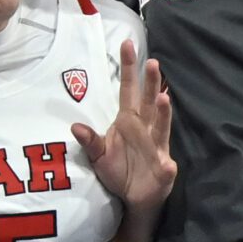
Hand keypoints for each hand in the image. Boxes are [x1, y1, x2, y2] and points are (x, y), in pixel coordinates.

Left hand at [73, 41, 175, 214]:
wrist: (133, 197)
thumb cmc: (117, 171)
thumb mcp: (98, 156)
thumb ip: (90, 141)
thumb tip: (75, 126)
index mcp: (128, 120)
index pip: (128, 89)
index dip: (128, 68)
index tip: (127, 44)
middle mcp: (145, 128)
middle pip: (147, 101)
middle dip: (150, 82)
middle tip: (151, 61)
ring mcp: (156, 146)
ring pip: (160, 126)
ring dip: (163, 112)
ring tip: (162, 97)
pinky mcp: (163, 167)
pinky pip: (164, 163)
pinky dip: (165, 161)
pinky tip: (167, 162)